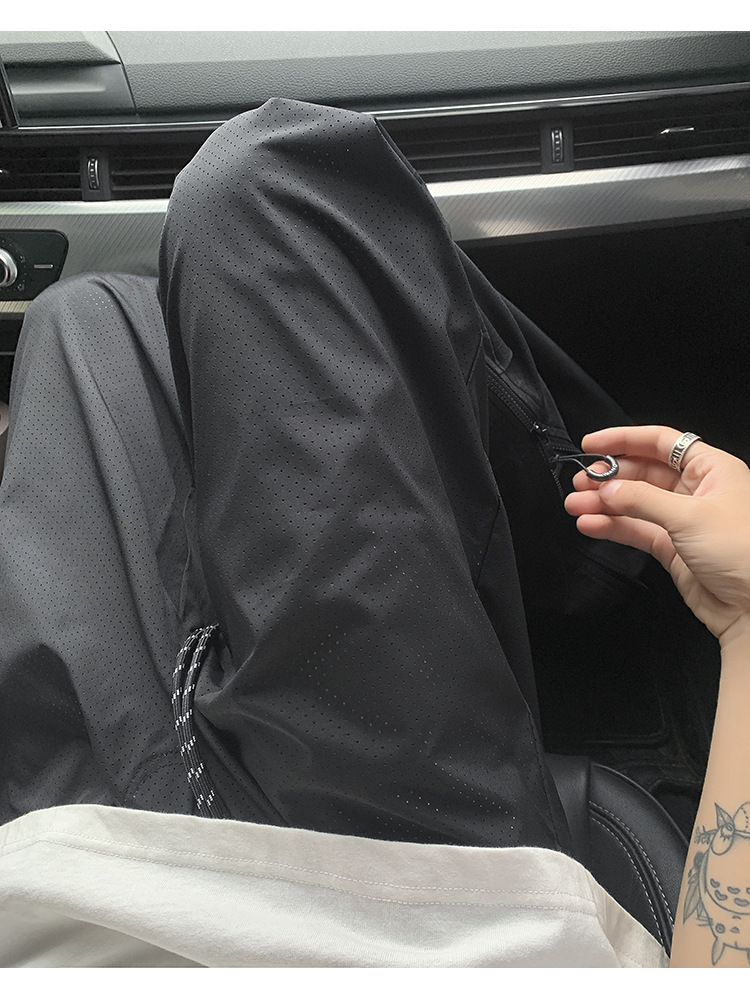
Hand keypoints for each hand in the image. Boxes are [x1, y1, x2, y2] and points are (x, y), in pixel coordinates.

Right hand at [564, 425, 749, 646]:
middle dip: (609, 476)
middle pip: (643, 472)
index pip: (661, 442)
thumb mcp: (690, 516)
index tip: (592, 444)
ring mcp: (682, 520)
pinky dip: (612, 526)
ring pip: (634, 503)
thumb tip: (609, 488)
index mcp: (711, 469)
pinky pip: (635, 530)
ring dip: (604, 503)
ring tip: (576, 505)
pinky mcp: (672, 548)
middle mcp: (697, 491)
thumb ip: (643, 500)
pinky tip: (591, 525)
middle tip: (581, 481)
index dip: (625, 439)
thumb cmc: (744, 554)